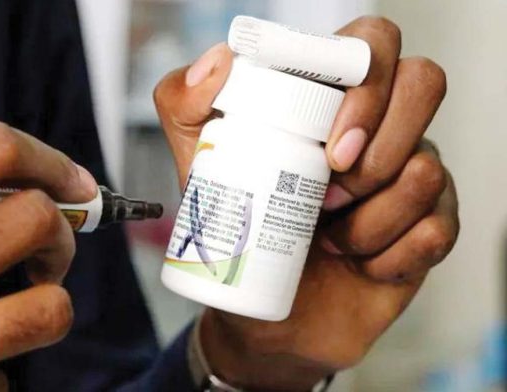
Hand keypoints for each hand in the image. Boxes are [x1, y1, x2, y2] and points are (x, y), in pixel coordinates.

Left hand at [154, 17, 458, 389]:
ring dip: (369, 221)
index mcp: (331, 96)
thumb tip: (218, 63)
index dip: (364, 86)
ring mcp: (413, 171)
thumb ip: (184, 106)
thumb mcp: (198, 164)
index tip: (329, 148)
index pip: (374, 44)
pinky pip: (437, 230)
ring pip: (426, 171)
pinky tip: (358, 263)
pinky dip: (388, 257)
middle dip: (374, 154)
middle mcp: (380, 124)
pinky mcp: (431, 224)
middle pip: (423, 86)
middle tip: (327, 199)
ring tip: (328, 239)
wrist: (263, 310)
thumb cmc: (238, 227)